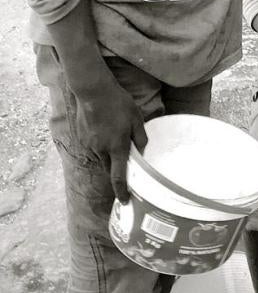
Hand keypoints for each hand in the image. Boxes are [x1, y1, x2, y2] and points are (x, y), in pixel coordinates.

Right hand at [74, 83, 146, 202]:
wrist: (93, 92)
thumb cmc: (118, 103)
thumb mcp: (136, 118)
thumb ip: (140, 137)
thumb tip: (142, 151)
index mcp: (116, 147)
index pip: (118, 176)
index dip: (122, 191)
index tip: (125, 201)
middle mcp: (101, 150)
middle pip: (109, 168)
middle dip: (115, 168)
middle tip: (123, 161)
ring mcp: (89, 145)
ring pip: (100, 157)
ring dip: (108, 154)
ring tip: (114, 137)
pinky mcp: (81, 139)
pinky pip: (93, 148)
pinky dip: (99, 145)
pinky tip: (104, 130)